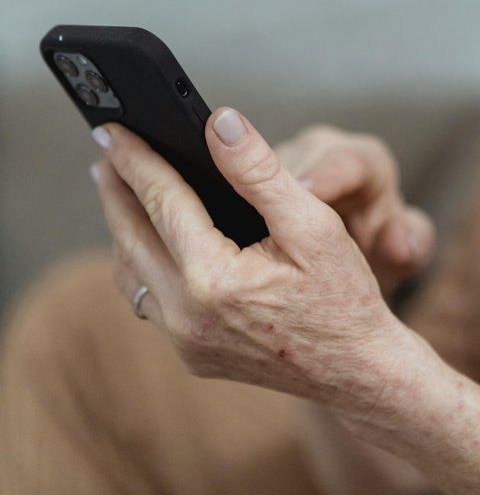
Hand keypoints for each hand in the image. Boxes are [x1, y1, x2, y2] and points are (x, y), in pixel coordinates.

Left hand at [91, 108, 413, 416]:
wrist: (358, 371)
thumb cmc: (343, 295)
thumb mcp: (312, 222)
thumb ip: (260, 170)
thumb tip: (219, 122)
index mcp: (214, 279)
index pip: (161, 201)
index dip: (136, 159)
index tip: (114, 129)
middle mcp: (188, 316)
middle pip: (131, 235)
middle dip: (116, 188)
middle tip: (106, 148)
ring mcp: (185, 341)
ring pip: (132, 271)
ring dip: (123, 224)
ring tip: (120, 186)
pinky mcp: (191, 354)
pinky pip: (149, 299)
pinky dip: (141, 259)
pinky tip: (150, 237)